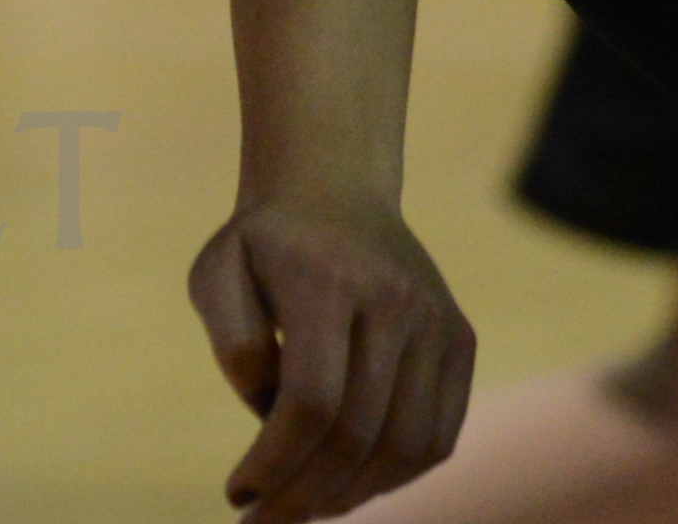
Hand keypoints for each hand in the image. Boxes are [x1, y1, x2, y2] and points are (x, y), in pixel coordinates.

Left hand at [188, 183, 472, 518]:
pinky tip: (350, 484)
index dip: (275, 463)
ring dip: (352, 495)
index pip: (311, 403)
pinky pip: (438, 437)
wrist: (334, 187)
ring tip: (306, 507)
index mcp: (329, 281)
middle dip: (307, 494)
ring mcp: (437, 323)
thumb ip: (232, 342)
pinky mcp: (460, 342)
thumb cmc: (264, 243)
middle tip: (267, 520)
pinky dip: (395, 476)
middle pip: (359, 434)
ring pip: (406, 447)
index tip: (239, 494)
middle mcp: (396, 301)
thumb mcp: (216, 272)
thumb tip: (267, 414)